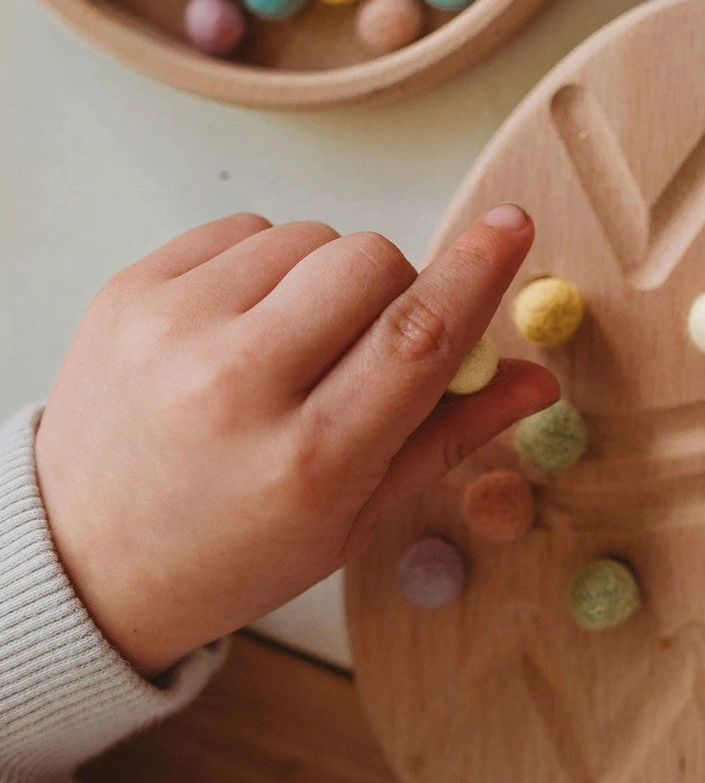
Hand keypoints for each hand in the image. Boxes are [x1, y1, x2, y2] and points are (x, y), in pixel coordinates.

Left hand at [35, 208, 557, 677]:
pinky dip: (266, 265)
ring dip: (326, 279)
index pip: (416, 338)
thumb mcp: (357, 518)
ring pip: (310, 236)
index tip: (512, 225)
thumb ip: (452, 438)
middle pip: (369, 261)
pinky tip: (245, 326)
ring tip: (292, 345)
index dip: (477, 273)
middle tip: (369, 340)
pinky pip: (244, 229)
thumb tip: (540, 380)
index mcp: (308, 461)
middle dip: (397, 285)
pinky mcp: (130, 292)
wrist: (86, 557)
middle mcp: (235, 388)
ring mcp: (172, 331)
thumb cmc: (236, 548)